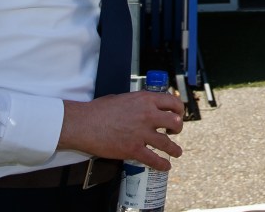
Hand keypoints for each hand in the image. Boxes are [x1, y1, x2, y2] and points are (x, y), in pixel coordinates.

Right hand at [60, 91, 183, 170]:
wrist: (84, 123)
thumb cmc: (100, 109)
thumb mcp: (124, 98)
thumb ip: (139, 102)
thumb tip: (145, 106)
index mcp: (145, 99)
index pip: (173, 102)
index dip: (179, 110)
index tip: (178, 115)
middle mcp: (147, 115)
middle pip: (175, 122)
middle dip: (178, 129)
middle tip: (175, 132)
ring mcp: (141, 133)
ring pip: (168, 143)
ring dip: (175, 149)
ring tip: (177, 152)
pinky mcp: (133, 149)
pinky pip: (154, 159)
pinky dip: (162, 164)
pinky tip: (165, 166)